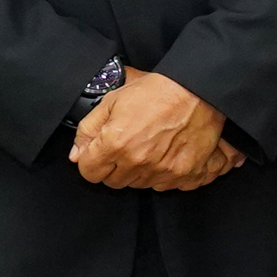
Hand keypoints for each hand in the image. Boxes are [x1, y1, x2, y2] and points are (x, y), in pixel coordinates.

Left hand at [69, 68, 237, 190]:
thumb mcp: (112, 100)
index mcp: (116, 144)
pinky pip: (167, 186)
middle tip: (129, 146)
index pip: (90, 173)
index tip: (101, 153)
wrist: (200, 90)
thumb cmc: (158, 91)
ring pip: (140, 185)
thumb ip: (88, 129)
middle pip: (114, 182)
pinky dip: (166, 176)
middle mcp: (138, 162)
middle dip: (116, 167)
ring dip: (141, 171)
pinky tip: (168, 157)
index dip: (92, 161)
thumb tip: (77, 155)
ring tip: (151, 148)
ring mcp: (163, 171)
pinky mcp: (186, 173)